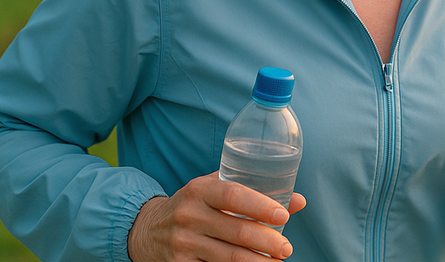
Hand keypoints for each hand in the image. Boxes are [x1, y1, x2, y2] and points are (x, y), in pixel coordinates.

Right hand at [128, 172, 306, 260]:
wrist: (146, 229)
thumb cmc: (193, 205)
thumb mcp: (215, 189)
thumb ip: (253, 190)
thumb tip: (299, 201)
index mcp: (199, 190)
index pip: (233, 196)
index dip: (260, 205)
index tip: (284, 216)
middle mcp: (189, 215)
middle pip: (236, 231)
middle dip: (267, 242)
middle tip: (286, 248)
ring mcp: (183, 243)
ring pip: (229, 258)